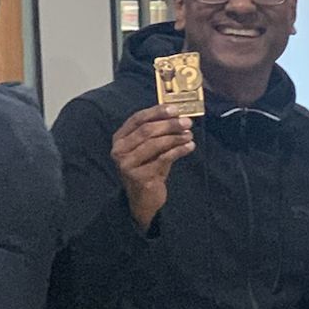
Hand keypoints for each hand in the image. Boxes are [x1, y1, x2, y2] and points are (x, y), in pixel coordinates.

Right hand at [112, 104, 194, 230]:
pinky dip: (178, 150)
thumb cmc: (149, 169)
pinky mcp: (138, 176)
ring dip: (176, 137)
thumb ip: (159, 133)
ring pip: (155, 144)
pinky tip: (190, 147)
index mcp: (119, 138)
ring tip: (189, 135)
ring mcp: (127, 164)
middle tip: (187, 122)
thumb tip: (179, 116)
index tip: (175, 109)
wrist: (144, 199)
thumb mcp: (151, 149)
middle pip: (147, 130)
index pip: (138, 119)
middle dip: (169, 124)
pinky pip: (163, 158)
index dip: (156, 111)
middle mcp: (119, 150)